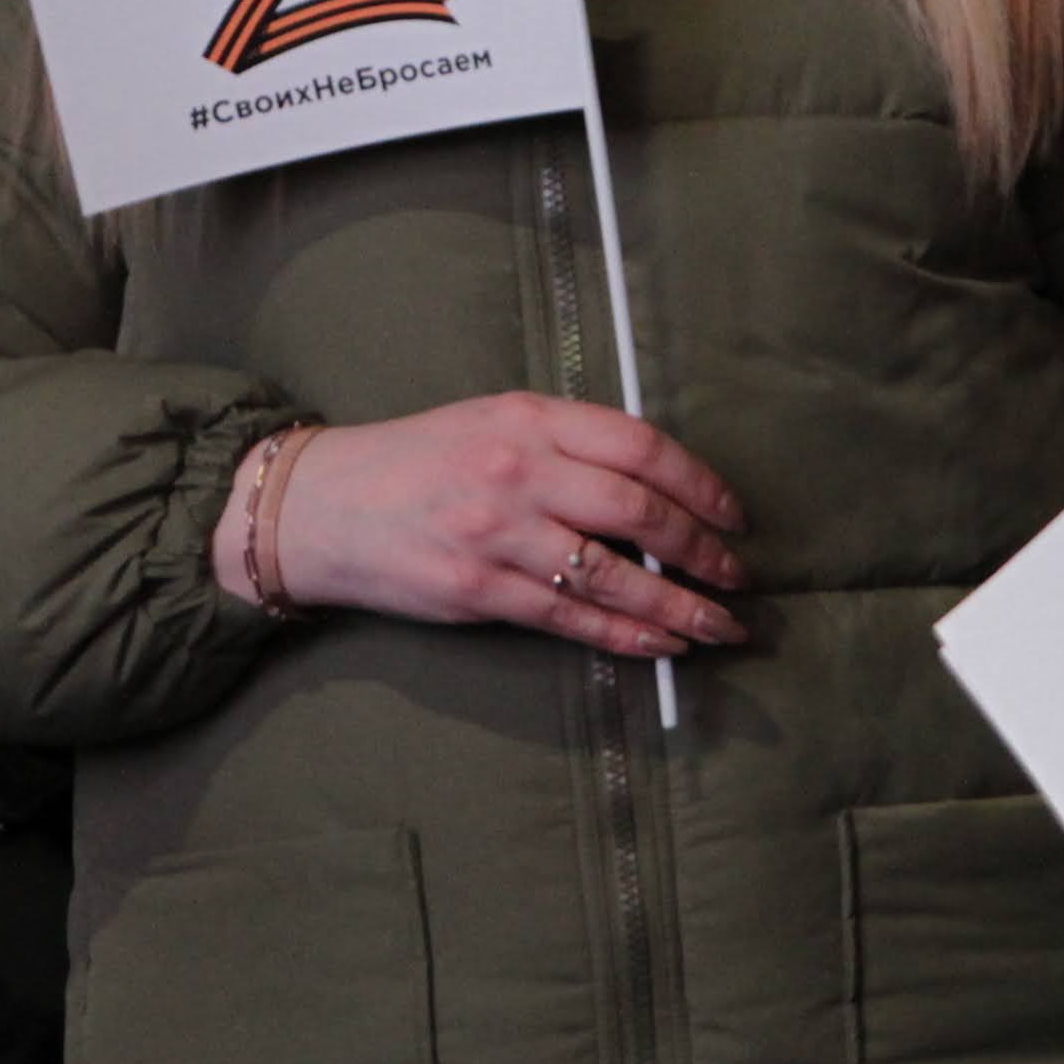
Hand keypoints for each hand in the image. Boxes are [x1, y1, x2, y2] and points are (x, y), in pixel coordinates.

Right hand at [214, 396, 748, 658]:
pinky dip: (626, 636)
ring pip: (614, 577)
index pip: (640, 446)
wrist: (324, 504)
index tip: (734, 514)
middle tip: (739, 577)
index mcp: (529, 418)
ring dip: (679, 607)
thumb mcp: (492, 422)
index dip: (700, 484)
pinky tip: (660, 645)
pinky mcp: (480, 590)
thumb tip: (655, 489)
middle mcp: (519, 471)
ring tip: (719, 627)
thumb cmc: (417, 461)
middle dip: (703, 550)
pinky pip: (572, 620)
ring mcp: (499, 534)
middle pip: (639, 511)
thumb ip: (565, 444)